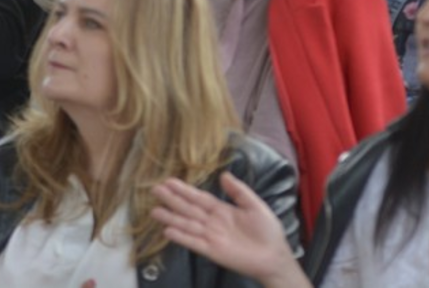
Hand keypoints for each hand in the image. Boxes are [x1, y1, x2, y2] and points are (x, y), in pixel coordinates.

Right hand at [152, 172, 307, 286]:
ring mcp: (211, 237)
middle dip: (172, 200)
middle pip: (189, 209)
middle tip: (155, 190)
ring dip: (171, 218)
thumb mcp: (254, 205)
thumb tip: (223, 174)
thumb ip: (238, 191)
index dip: (185, 190)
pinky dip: (181, 237)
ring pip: (187, 225)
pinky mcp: (212, 251)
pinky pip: (194, 242)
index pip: (199, 198)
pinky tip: (168, 231)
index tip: (169, 181)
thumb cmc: (267, 230)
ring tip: (154, 211)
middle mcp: (213, 222)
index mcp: (222, 209)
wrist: (274, 256)